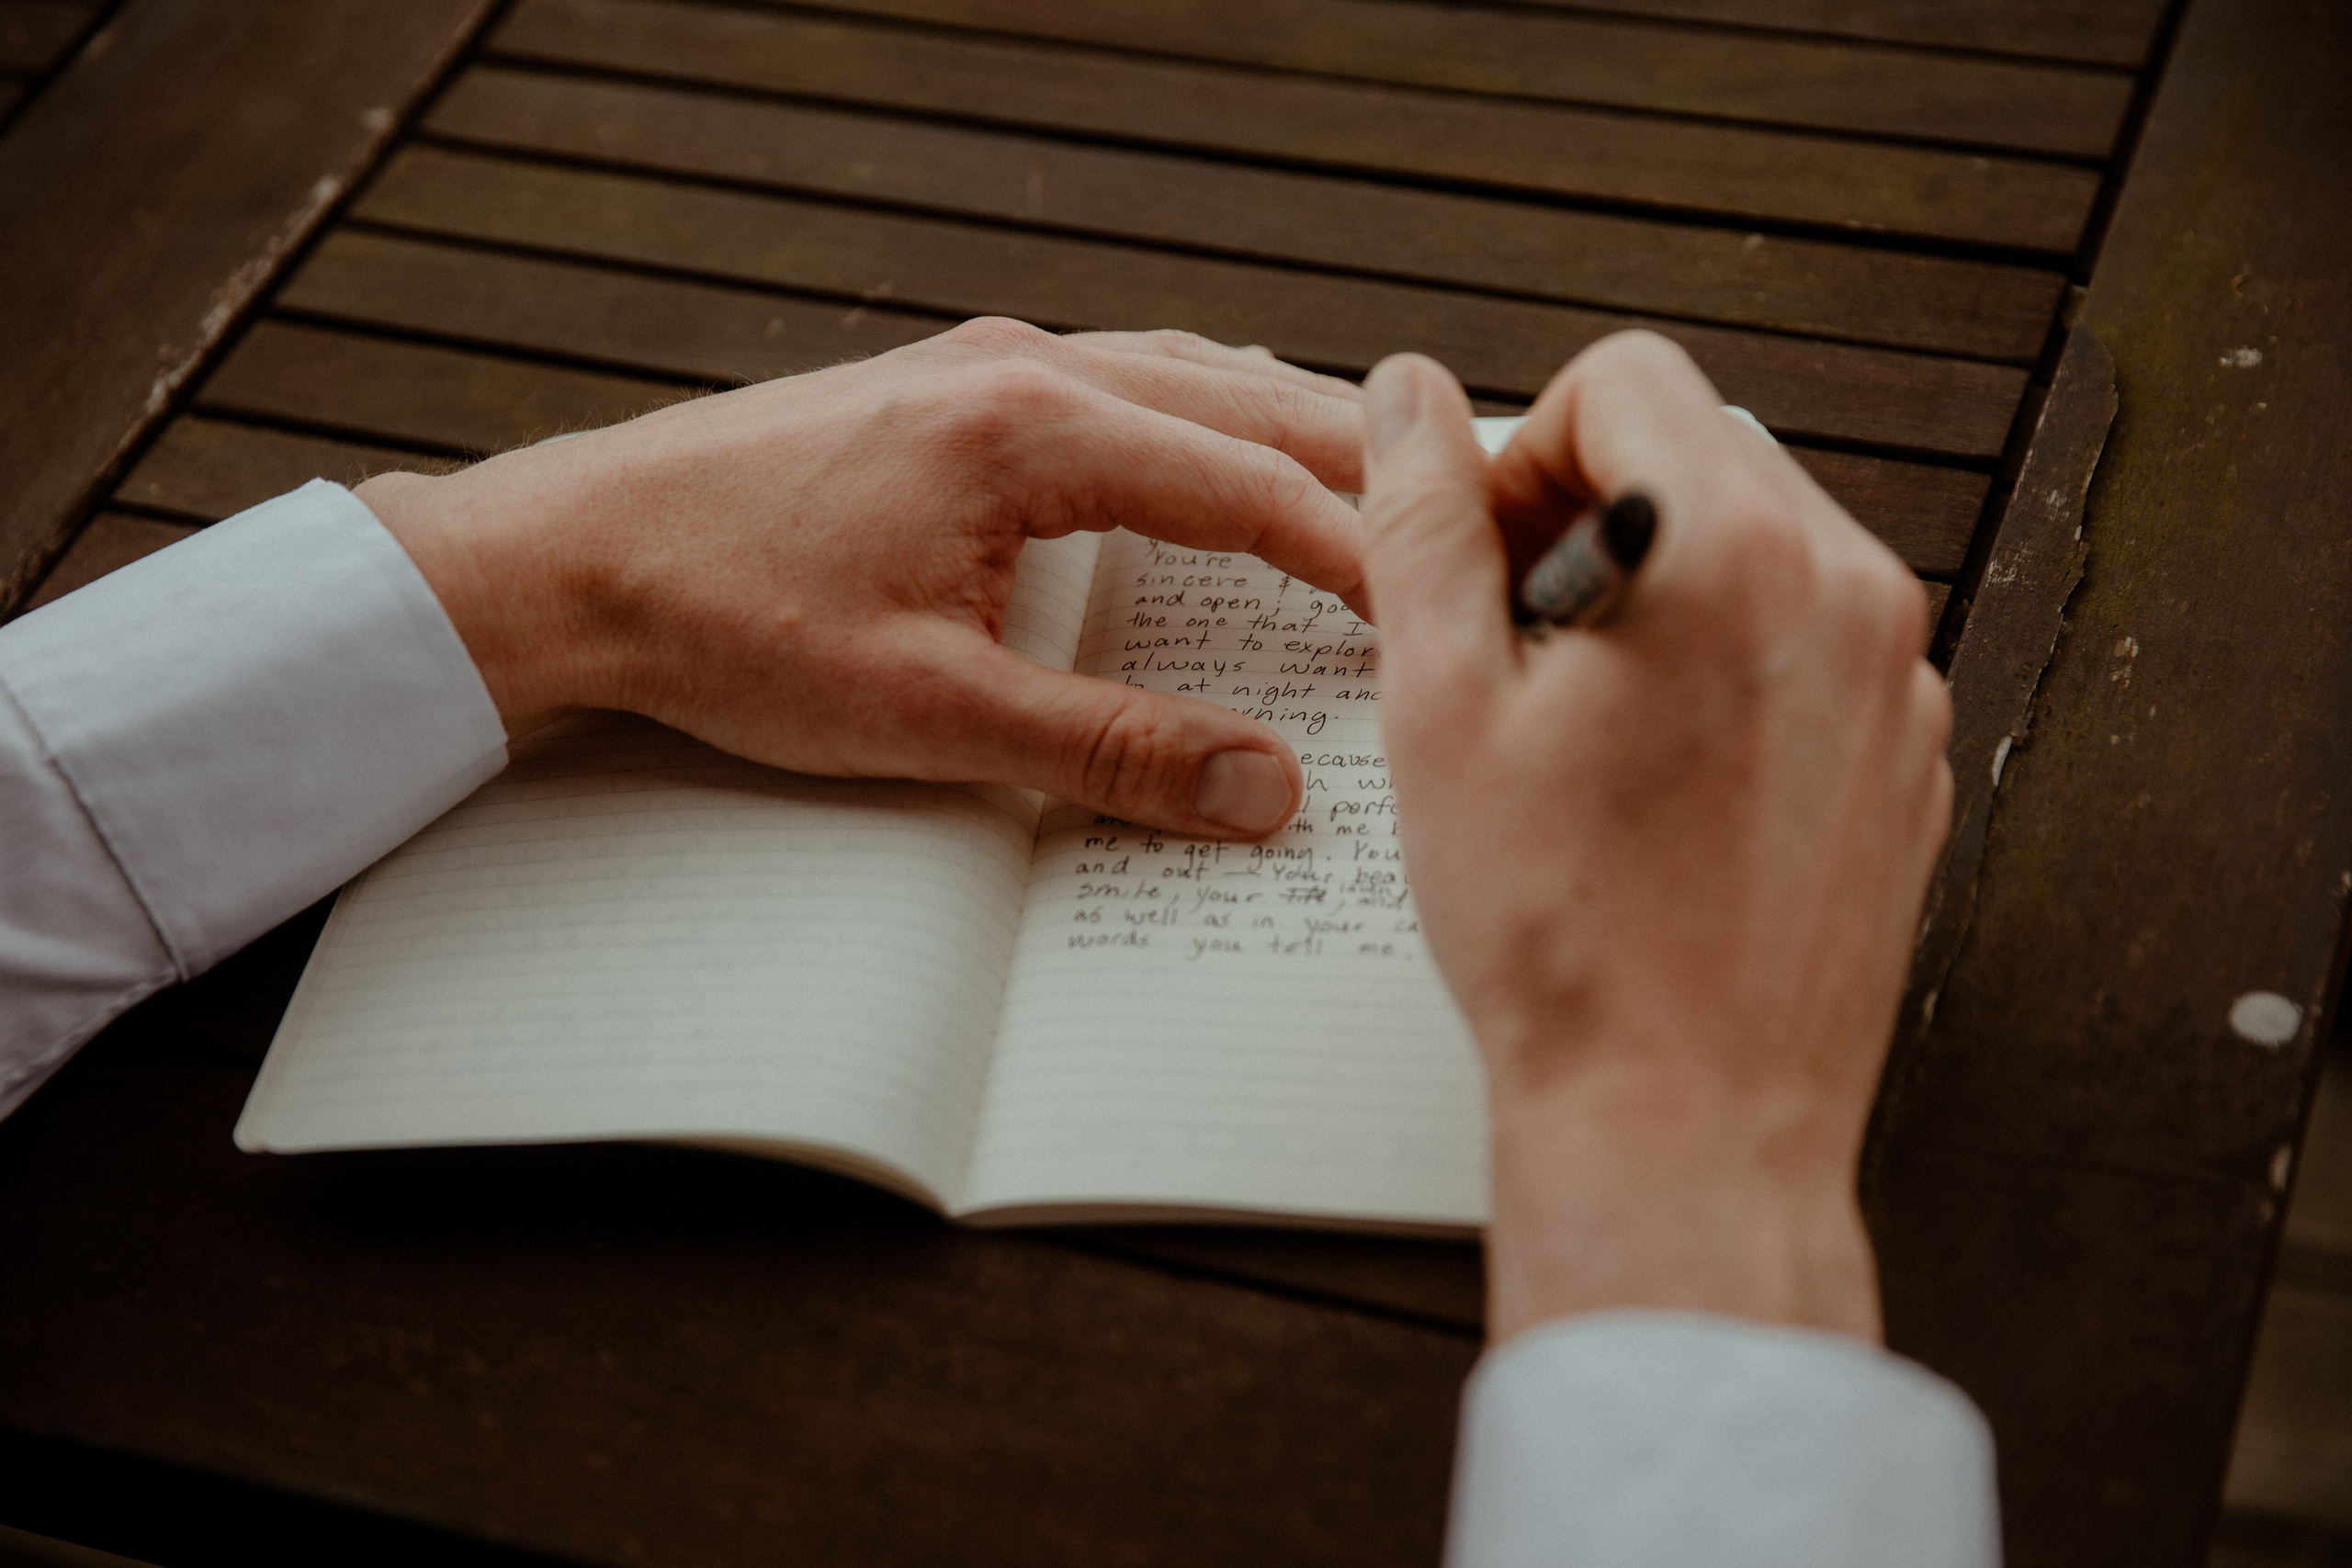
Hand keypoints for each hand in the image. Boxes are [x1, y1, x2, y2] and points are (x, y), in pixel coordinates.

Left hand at [359, 317, 1366, 837]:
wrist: (573, 560)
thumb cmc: (726, 622)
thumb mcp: (929, 713)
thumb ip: (1111, 750)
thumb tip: (1262, 789)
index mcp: (1032, 426)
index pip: (1251, 486)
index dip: (1362, 558)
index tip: (1440, 616)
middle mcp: (1021, 365)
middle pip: (1243, 402)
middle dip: (1359, 470)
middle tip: (1470, 515)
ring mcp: (982, 363)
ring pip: (1189, 378)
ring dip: (1286, 435)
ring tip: (1380, 487)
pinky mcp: (948, 386)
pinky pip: (1124, 382)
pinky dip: (1205, 420)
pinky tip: (1222, 459)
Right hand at [1359, 333, 1951, 1342]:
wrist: (1685, 1119)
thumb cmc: (1559, 933)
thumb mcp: (1440, 709)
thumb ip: (1423, 523)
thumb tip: (1405, 396)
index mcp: (1736, 549)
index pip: (1627, 380)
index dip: (1525, 452)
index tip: (1486, 560)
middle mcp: (1851, 591)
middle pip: (1701, 449)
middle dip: (1591, 513)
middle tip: (1517, 648)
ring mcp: (1900, 678)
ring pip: (1759, 542)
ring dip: (1658, 587)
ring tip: (1585, 725)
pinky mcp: (1912, 753)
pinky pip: (1812, 640)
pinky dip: (1727, 663)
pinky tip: (1660, 780)